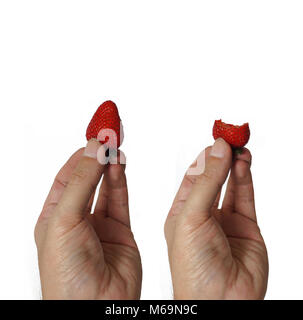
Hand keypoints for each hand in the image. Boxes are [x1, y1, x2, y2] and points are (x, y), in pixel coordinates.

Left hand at [35, 139, 141, 298]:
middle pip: (87, 179)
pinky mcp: (121, 231)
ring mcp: (99, 226)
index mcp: (54, 218)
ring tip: (116, 146)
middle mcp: (76, 220)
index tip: (93, 136)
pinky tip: (120, 164)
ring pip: (106, 187)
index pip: (66, 177)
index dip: (79, 155)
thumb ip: (82, 183)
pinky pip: (120, 199)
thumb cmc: (66, 276)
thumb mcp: (64, 220)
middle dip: (97, 156)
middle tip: (108, 134)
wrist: (95, 309)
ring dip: (110, 165)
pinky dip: (121, 180)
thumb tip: (94, 149)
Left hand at [165, 138, 267, 298]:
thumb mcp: (191, 217)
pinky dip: (245, 178)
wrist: (220, 302)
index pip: (191, 177)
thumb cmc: (192, 267)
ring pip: (230, 184)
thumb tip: (217, 149)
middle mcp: (202, 215)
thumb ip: (207, 182)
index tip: (211, 140)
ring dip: (234, 165)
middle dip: (219, 158)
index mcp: (181, 213)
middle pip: (212, 178)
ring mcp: (224, 221)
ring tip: (238, 147)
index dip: (201, 158)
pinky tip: (244, 163)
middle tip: (228, 138)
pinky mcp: (245, 227)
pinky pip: (245, 196)